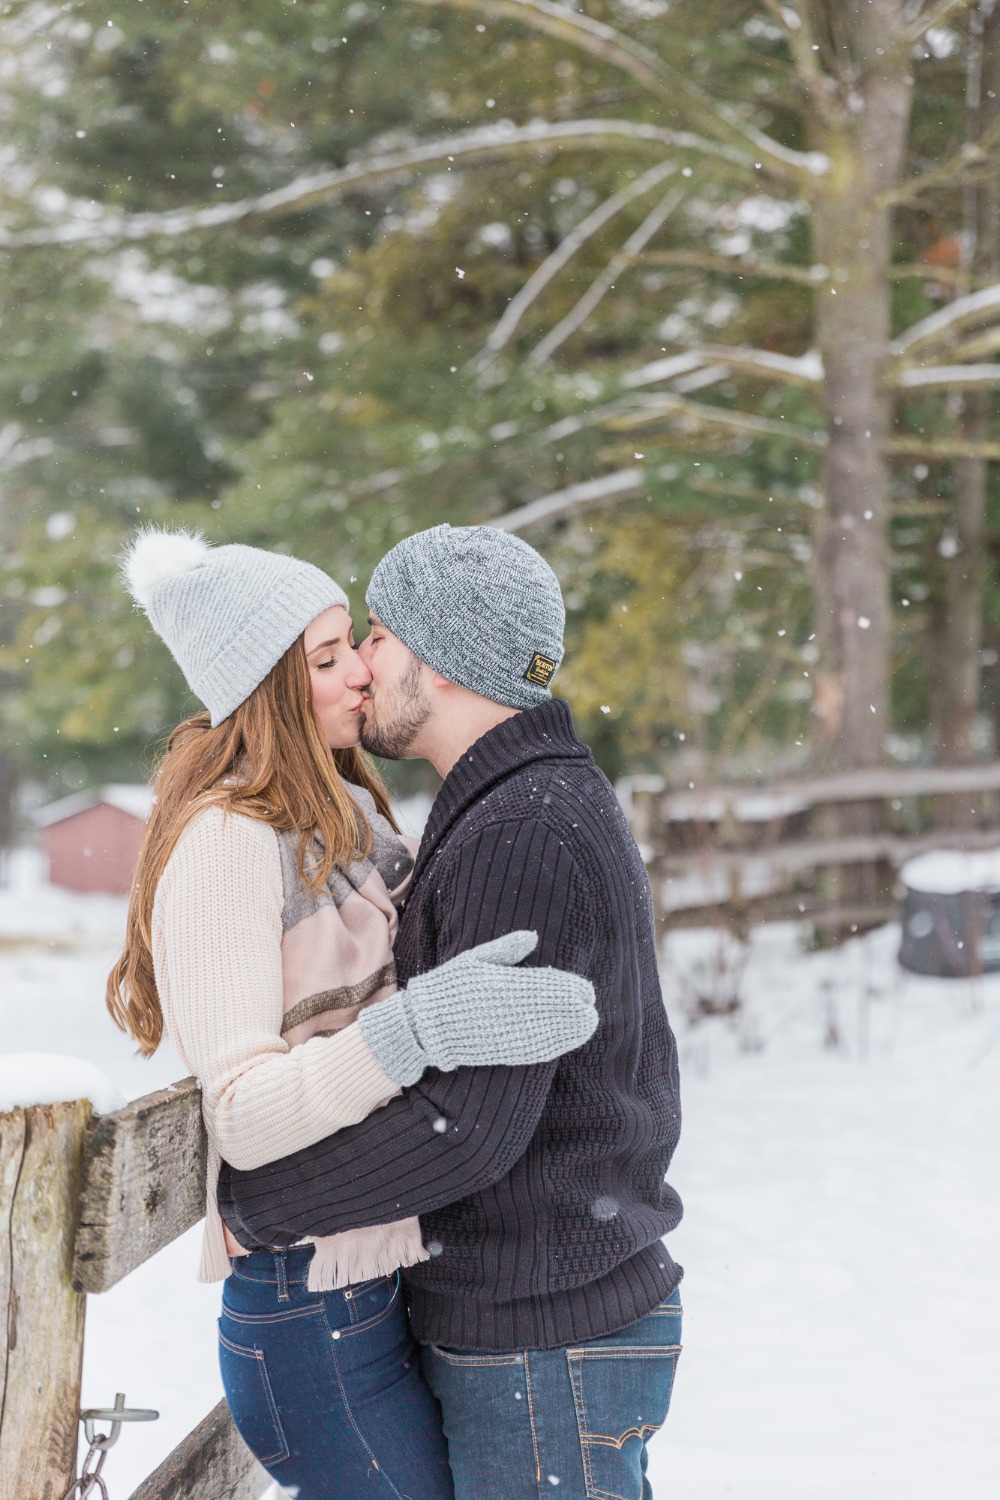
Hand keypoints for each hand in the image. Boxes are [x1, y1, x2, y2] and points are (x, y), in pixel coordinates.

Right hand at [358, 930, 597, 1085]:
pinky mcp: (503, 1051)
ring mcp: (508, 1031)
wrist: (425, 1024)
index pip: (550, 984)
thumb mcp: (475, 959)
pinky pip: (535, 1050)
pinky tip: (566, 1043)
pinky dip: (554, 1046)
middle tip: (590, 1007)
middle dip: (576, 1008)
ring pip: (550, 1030)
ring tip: (587, 1025)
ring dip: (572, 1029)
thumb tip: (532, 937)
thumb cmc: (449, 986)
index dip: (571, 988)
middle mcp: (511, 1007)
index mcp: (506, 981)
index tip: (583, 989)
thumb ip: (506, 949)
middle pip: (555, 1009)